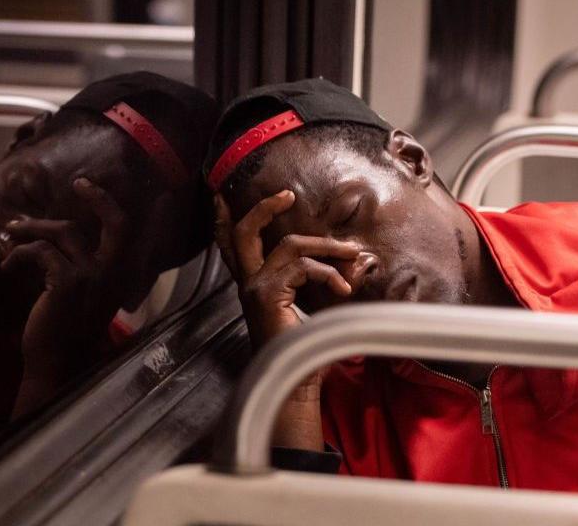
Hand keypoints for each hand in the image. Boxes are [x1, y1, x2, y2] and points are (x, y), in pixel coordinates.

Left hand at [1, 177, 127, 415]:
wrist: (56, 363)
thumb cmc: (67, 329)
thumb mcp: (82, 294)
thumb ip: (76, 265)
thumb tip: (48, 233)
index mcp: (119, 276)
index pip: (130, 234)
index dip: (121, 206)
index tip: (100, 187)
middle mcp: (112, 273)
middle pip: (114, 223)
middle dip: (98, 197)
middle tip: (79, 183)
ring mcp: (92, 277)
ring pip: (65, 232)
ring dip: (34, 228)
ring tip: (11, 232)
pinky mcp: (66, 283)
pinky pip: (40, 253)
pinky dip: (18, 255)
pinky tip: (6, 266)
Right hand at [214, 190, 358, 349]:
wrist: (297, 382)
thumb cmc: (307, 349)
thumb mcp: (316, 305)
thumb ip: (325, 279)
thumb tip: (354, 256)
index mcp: (255, 285)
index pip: (233, 247)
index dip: (226, 220)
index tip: (223, 197)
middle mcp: (249, 284)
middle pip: (245, 233)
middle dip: (264, 208)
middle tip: (287, 195)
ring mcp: (256, 288)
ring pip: (290, 246)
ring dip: (326, 246)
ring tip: (352, 254)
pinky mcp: (268, 295)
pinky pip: (303, 268)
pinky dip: (329, 273)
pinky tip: (344, 289)